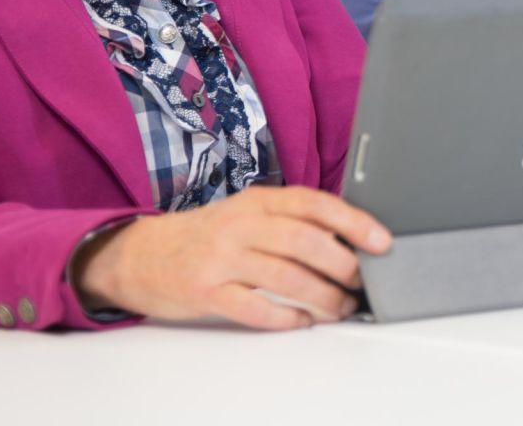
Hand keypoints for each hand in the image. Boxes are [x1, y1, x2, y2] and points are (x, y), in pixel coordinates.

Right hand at [73, 185, 391, 328]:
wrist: (141, 255)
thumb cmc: (207, 235)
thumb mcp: (247, 213)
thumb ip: (290, 220)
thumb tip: (350, 238)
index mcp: (258, 200)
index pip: (314, 204)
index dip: (353, 222)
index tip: (381, 241)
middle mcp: (240, 225)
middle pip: (305, 240)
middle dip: (342, 264)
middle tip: (362, 282)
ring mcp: (221, 258)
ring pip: (285, 276)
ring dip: (322, 296)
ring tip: (340, 307)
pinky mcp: (205, 291)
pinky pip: (255, 308)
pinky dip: (286, 318)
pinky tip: (302, 322)